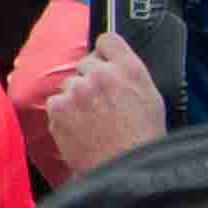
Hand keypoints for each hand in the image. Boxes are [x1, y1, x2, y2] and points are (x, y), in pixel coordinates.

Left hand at [43, 34, 170, 172]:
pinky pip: (56, 102)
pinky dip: (64, 114)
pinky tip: (79, 129)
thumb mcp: (150, 98)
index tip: (105, 63)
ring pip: (70, 84)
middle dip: (90, 79)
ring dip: (76, 97)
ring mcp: (77, 90)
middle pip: (86, 63)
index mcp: (128, 68)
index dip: (105, 53)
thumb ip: (130, 75)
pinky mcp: (58, 108)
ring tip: (91, 121)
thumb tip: (116, 65)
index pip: (108, 40)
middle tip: (100, 103)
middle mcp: (101, 73)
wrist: (123, 168)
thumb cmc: (142, 139)